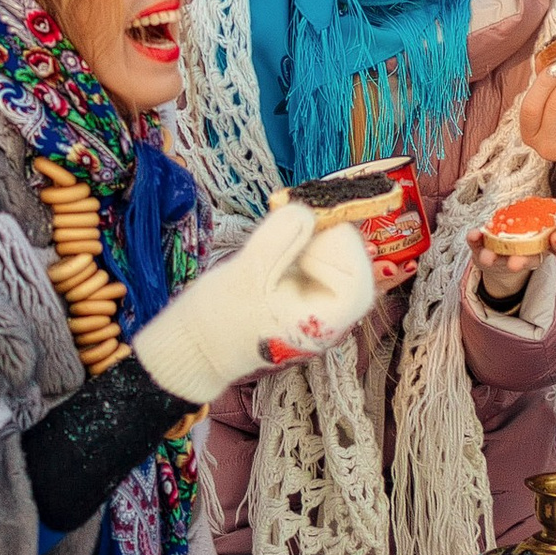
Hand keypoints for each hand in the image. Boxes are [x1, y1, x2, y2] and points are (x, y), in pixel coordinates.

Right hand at [130, 201, 378, 407]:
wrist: (199, 344)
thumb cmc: (222, 320)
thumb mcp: (247, 275)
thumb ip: (279, 241)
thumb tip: (306, 210)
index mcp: (329, 320)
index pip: (356, 274)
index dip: (336, 242)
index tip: (302, 225)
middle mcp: (334, 312)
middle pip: (350, 259)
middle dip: (320, 234)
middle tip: (284, 222)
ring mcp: (322, 301)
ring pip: (332, 252)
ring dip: (306, 235)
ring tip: (271, 241)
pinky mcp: (307, 289)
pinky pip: (316, 256)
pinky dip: (297, 242)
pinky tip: (271, 249)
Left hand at [473, 206, 555, 303]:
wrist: (510, 247)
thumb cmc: (537, 230)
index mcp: (549, 246)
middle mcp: (529, 254)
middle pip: (530, 259)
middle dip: (524, 260)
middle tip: (518, 262)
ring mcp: (506, 255)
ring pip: (503, 258)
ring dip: (495, 256)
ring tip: (488, 256)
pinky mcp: (486, 251)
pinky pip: (479, 247)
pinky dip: (474, 241)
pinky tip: (472, 235)